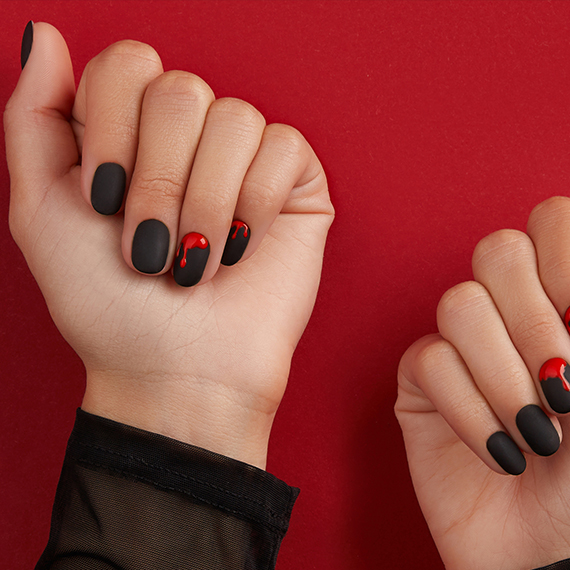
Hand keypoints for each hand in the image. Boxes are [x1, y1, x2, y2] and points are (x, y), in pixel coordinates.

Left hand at [5, 23, 333, 469]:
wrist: (178, 370)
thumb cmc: (108, 304)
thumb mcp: (41, 209)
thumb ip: (34, 118)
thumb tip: (45, 35)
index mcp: (132, 134)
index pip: (126, 65)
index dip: (111, 130)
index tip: (104, 200)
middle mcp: (190, 138)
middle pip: (180, 91)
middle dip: (157, 180)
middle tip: (151, 245)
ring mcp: (245, 158)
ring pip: (234, 119)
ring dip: (204, 203)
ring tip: (196, 259)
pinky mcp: (295, 183)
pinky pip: (283, 148)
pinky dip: (253, 206)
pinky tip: (242, 248)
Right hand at [395, 197, 569, 568]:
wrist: (551, 556)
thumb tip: (566, 279)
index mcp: (564, 301)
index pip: (552, 221)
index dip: (565, 257)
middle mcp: (511, 312)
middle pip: (496, 251)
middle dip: (532, 318)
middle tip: (564, 385)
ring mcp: (462, 343)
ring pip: (457, 304)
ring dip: (502, 376)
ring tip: (536, 433)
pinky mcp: (423, 379)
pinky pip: (429, 362)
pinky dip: (470, 412)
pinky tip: (499, 452)